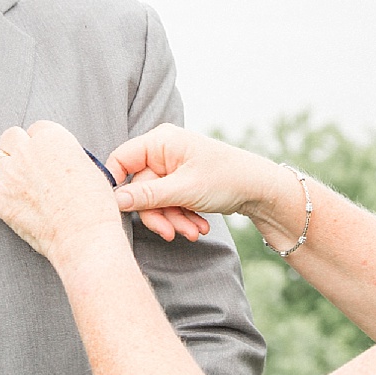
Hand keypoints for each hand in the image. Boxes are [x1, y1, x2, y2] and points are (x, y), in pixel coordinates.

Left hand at [0, 122, 131, 264]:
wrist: (83, 235)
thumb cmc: (93, 208)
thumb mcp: (90, 169)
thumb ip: (68, 157)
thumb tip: (60, 162)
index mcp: (53, 139)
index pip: (37, 128)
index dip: (40, 142)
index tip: (42, 152)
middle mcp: (28, 151)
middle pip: (11, 137)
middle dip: (17, 148)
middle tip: (25, 162)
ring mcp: (11, 174)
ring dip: (2, 166)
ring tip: (13, 178)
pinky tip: (1, 194)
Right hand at [108, 125, 293, 236]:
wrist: (261, 189)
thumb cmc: (227, 179)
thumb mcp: (184, 190)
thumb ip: (147, 196)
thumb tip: (114, 200)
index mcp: (160, 141)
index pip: (121, 160)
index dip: (116, 185)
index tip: (116, 210)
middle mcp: (163, 151)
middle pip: (140, 188)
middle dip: (159, 214)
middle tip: (171, 233)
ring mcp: (172, 167)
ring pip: (156, 200)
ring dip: (173, 220)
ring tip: (194, 232)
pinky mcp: (180, 182)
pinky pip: (169, 203)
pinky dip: (182, 217)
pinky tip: (199, 226)